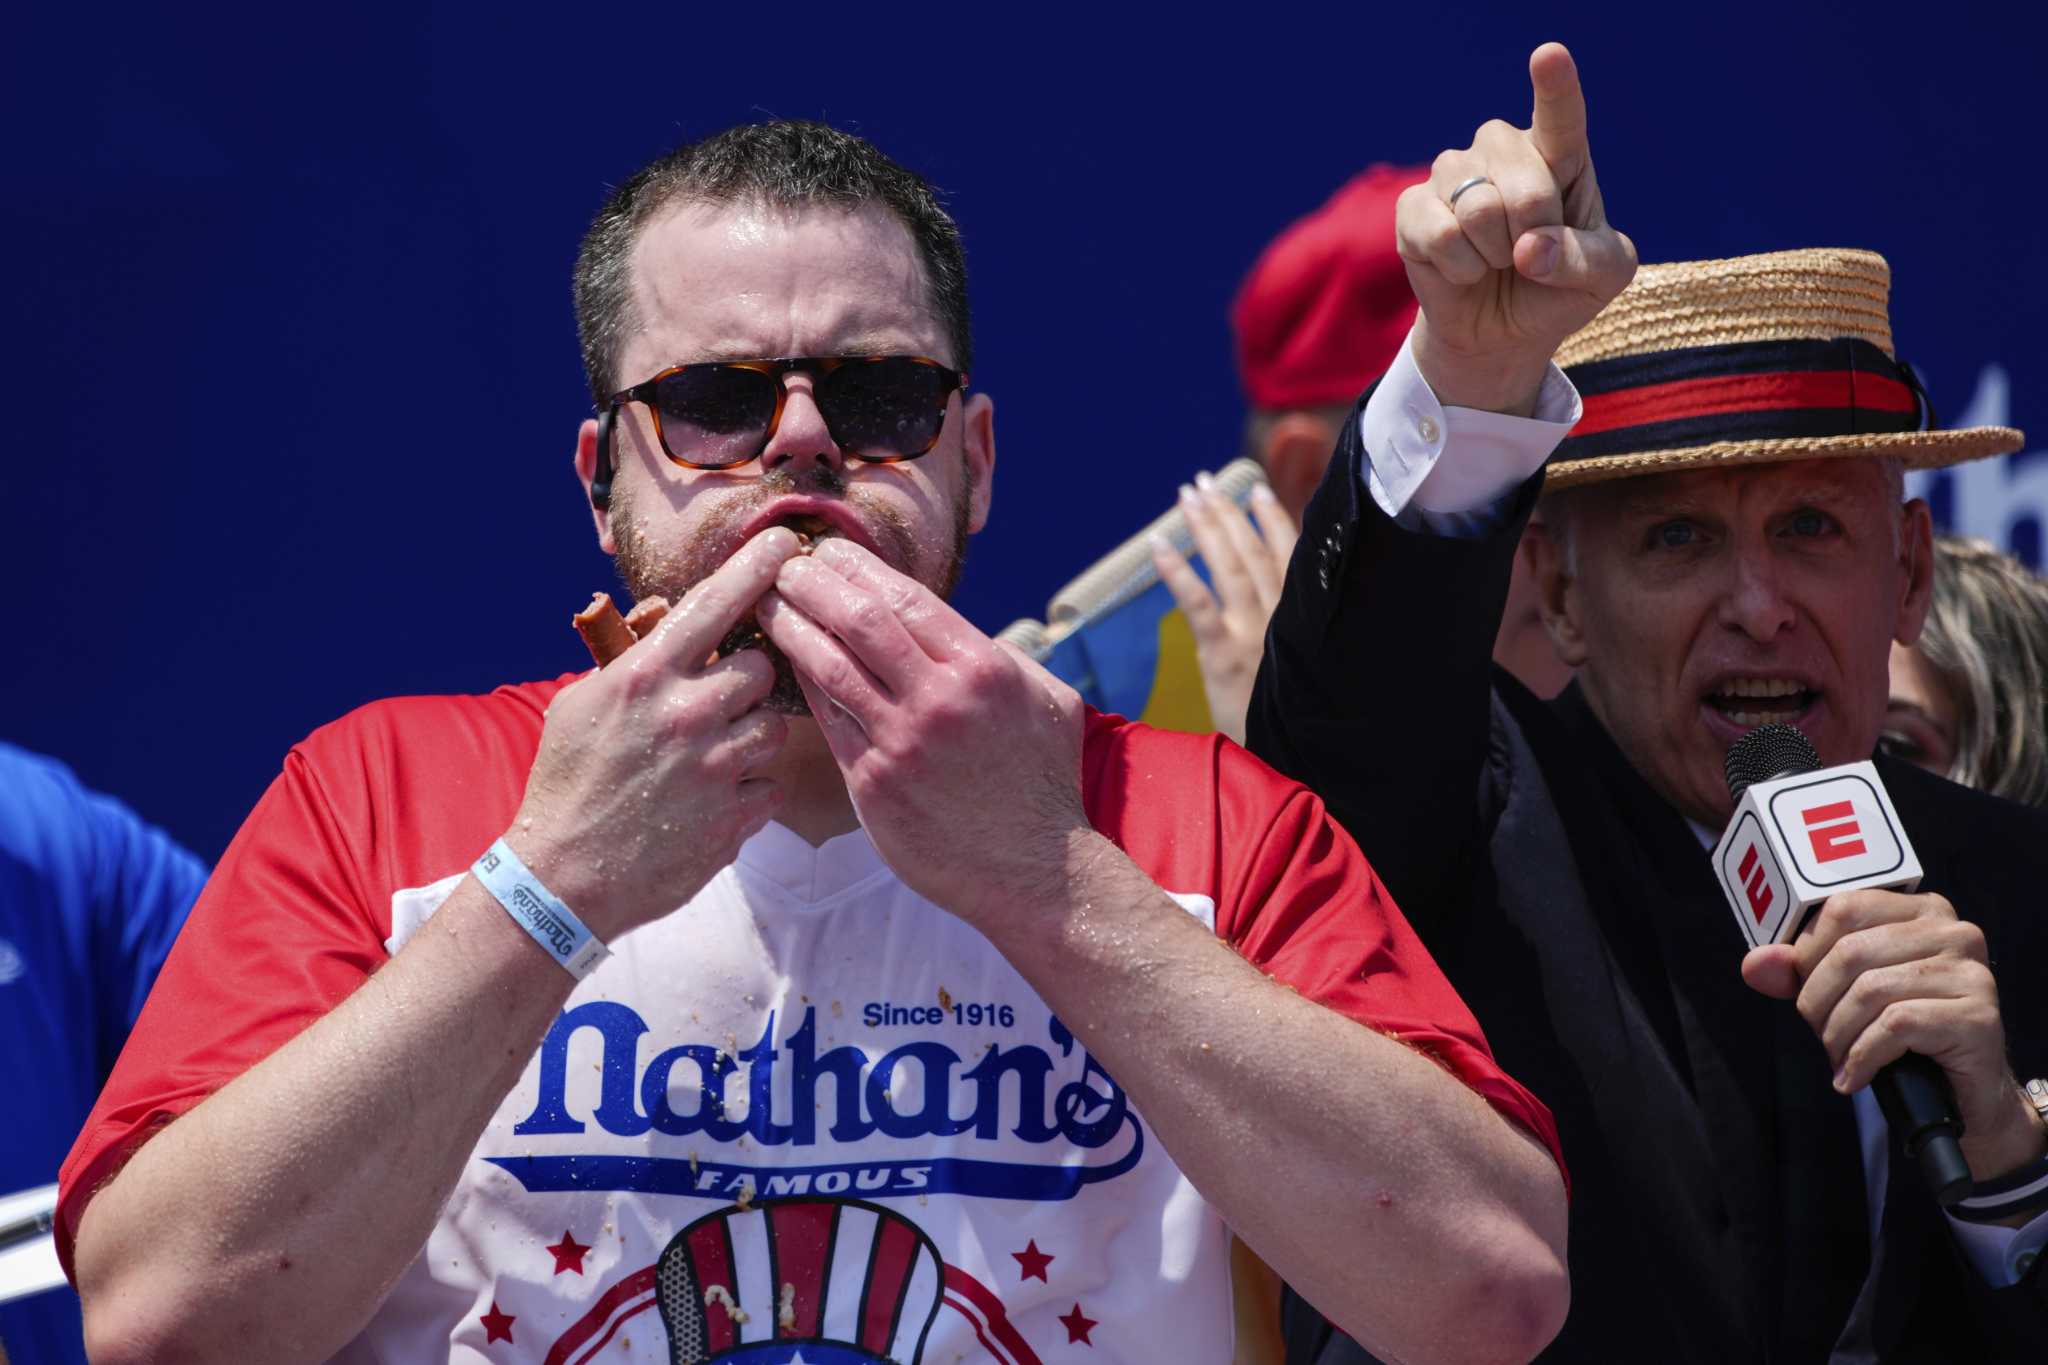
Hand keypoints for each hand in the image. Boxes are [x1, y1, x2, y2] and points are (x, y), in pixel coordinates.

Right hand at [507, 527, 806, 939]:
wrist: (562, 877)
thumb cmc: (567, 782)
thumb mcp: (581, 704)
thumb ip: (633, 659)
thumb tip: (671, 616)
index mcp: (646, 677)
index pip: (716, 603)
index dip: (756, 567)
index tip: (788, 543)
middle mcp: (686, 714)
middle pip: (762, 669)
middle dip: (749, 680)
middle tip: (720, 701)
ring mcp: (715, 768)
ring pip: (772, 728)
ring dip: (749, 737)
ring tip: (708, 758)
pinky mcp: (733, 818)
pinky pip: (769, 786)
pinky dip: (748, 791)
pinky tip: (710, 801)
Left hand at [755, 538, 1089, 928]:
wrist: (1034, 871)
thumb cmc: (1044, 783)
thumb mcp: (1048, 701)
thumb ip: (1002, 657)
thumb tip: (958, 628)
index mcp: (983, 668)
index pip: (905, 597)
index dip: (857, 566)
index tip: (829, 550)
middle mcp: (939, 699)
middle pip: (858, 620)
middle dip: (814, 583)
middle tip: (785, 565)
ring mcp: (901, 743)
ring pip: (830, 667)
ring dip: (792, 627)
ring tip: (766, 604)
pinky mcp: (873, 785)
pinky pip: (828, 721)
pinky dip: (804, 685)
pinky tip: (786, 664)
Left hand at [1150, 475, 1298, 743]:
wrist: (1293, 760)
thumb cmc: (1297, 718)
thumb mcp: (1308, 669)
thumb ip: (1298, 632)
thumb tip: (1285, 604)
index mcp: (1303, 619)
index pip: (1291, 556)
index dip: (1273, 520)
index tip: (1257, 490)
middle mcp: (1281, 617)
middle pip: (1254, 552)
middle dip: (1229, 512)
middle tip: (1206, 481)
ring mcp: (1252, 633)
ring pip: (1229, 567)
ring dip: (1208, 526)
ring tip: (1189, 494)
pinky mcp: (1223, 654)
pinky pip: (1198, 604)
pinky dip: (1178, 572)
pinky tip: (1159, 544)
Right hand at [1396, 42, 1635, 413]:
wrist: (1500, 333)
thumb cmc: (1558, 290)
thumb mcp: (1603, 278)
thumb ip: (1584, 259)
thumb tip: (1528, 250)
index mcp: (1558, 154)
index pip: (1559, 116)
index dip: (1554, 85)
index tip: (1549, 55)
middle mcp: (1502, 150)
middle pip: (1526, 185)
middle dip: (1535, 236)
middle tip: (1529, 255)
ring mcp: (1453, 173)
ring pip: (1478, 209)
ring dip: (1495, 254)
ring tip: (1496, 261)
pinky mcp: (1412, 206)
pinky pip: (1439, 234)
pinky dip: (1460, 269)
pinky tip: (1464, 270)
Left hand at [1742, 889, 2047, 1179]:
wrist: (1963, 1096)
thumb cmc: (1902, 1035)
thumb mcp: (1843, 994)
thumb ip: (1798, 972)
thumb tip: (1754, 964)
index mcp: (1920, 911)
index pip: (1843, 908)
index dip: (1808, 954)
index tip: (1804, 991)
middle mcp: (1952, 932)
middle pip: (1851, 952)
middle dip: (1818, 1001)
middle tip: (1820, 1034)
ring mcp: (1971, 973)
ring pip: (1870, 991)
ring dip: (1838, 1034)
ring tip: (1838, 1057)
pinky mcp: (1978, 1017)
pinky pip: (1896, 1026)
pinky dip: (1862, 1056)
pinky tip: (1854, 1076)